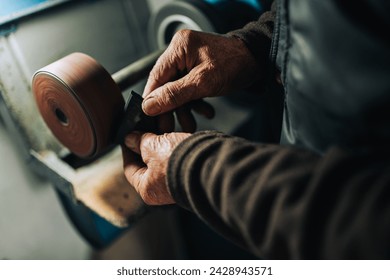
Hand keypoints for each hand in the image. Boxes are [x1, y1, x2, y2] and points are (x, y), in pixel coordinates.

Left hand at [122, 131, 190, 204]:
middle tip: (145, 129)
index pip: (130, 168)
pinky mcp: (190, 175)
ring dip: (162, 145)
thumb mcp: (153, 147)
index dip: (128, 150)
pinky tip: (176, 136)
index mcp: (147, 189)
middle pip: (147, 165)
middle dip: (146, 145)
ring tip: (162, 128)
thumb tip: (130, 139)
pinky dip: (175, 148)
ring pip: (163, 161)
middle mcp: (161, 191)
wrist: (211, 163)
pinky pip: (178, 160)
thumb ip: (140, 142)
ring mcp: (177, 184)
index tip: (128, 137)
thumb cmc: (179, 161)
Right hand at [143, 29, 259, 131]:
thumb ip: (175, 94)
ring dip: (184, 108)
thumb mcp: (203, 83)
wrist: (258, 61)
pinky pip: (187, 88)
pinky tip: (204, 112)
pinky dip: (194, 102)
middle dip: (170, 108)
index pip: (156, 77)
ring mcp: (188, 61)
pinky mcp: (196, 70)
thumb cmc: (235, 65)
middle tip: (169, 128)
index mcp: (179, 47)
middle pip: (165, 85)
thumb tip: (149, 105)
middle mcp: (180, 52)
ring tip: (190, 125)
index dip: (152, 100)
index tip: (151, 119)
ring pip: (176, 90)